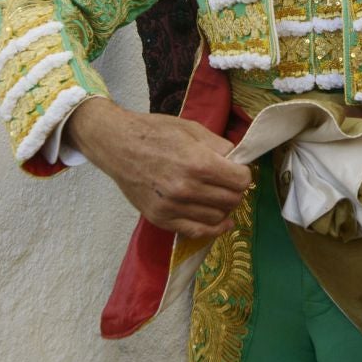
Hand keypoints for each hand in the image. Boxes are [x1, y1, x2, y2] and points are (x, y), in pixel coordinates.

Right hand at [68, 99, 250, 239]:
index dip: (243, 174)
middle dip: (235, 190)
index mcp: (198, 163)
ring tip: (216, 195)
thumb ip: (220, 147)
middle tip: (227, 182)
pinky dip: (213, 228)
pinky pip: (197, 231)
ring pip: (218, 217)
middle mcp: (187, 188)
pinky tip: (220, 221)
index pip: (241, 180)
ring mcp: (173, 207)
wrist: (117, 145)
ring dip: (223, 207)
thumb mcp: (193, 129)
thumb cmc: (155, 132)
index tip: (238, 171)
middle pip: (232, 200)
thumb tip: (240, 161)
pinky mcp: (161, 219)